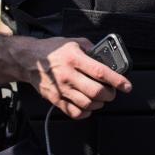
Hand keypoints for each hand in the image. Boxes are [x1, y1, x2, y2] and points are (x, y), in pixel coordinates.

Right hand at [16, 37, 132, 119]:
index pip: (101, 72)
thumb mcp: (74, 42)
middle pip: (96, 91)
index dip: (117, 81)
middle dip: (110, 94)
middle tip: (112, 92)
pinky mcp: (54, 99)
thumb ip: (91, 48)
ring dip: (99, 103)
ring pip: (87, 104)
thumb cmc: (52, 50)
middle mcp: (68, 75)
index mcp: (75, 59)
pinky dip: (85, 112)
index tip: (127, 86)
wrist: (28, 60)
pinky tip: (88, 107)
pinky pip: (73, 112)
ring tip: (101, 99)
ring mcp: (61, 89)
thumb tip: (106, 57)